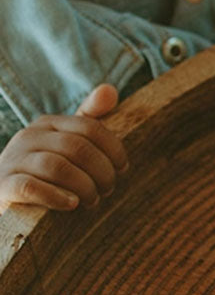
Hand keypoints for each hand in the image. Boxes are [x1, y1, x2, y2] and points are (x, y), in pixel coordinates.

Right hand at [0, 84, 127, 213]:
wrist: (3, 195)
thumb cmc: (43, 171)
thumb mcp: (65, 144)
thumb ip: (88, 119)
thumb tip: (110, 89)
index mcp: (48, 124)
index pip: (90, 128)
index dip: (113, 149)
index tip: (122, 168)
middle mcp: (28, 137)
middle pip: (77, 148)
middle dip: (101, 172)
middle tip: (108, 190)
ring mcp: (14, 160)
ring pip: (57, 167)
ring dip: (84, 186)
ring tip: (92, 201)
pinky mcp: (4, 186)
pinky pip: (31, 188)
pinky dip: (56, 197)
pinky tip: (72, 205)